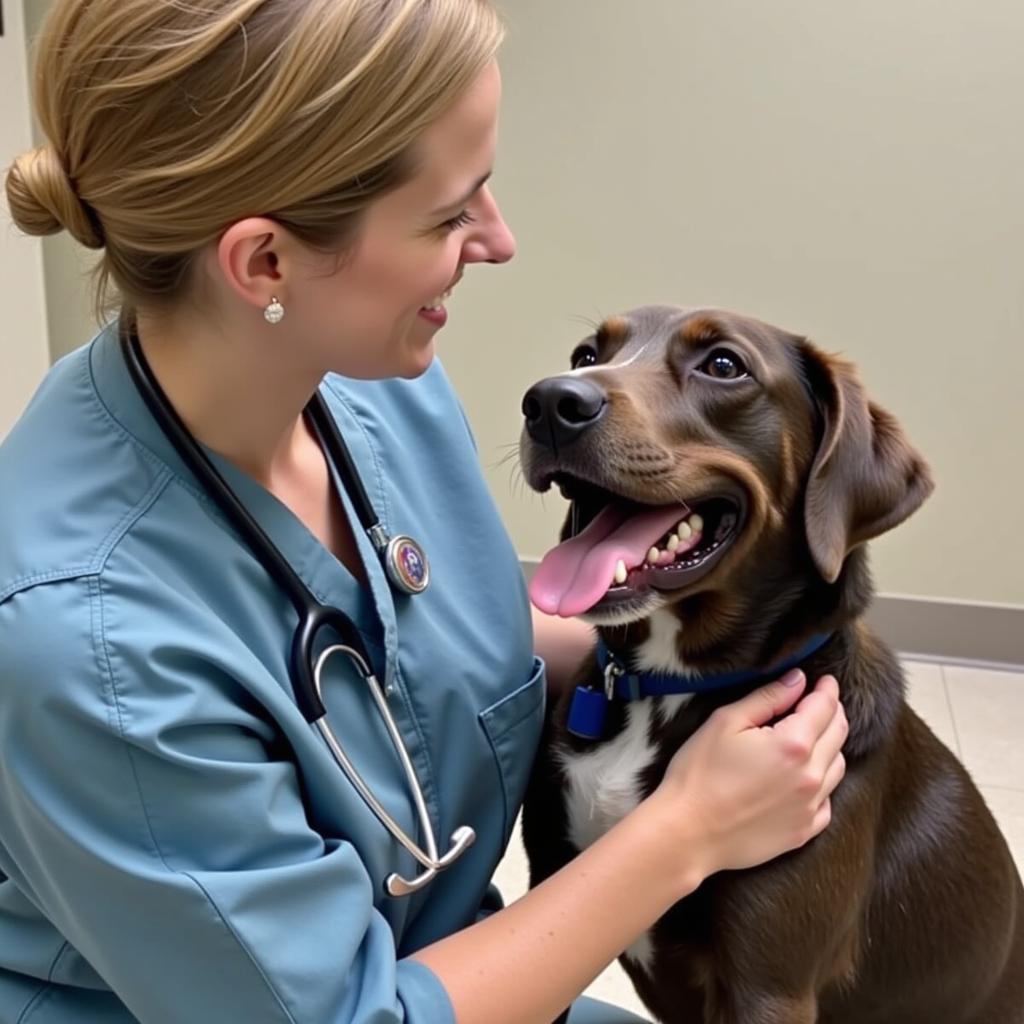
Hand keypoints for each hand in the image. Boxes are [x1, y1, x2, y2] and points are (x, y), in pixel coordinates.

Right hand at [653, 671, 847, 885]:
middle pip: (838, 734)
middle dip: (832, 713)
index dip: (827, 690)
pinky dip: (823, 781)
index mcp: (793, 745)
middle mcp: (811, 776)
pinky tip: (804, 776)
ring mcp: (811, 807)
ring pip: (838, 767)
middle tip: (821, 701)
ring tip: (813, 736)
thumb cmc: (699, 773)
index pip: (825, 708)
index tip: (826, 680)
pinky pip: (828, 800)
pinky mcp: (804, 831)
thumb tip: (797, 680)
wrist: (687, 833)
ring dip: (830, 746)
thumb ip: (767, 698)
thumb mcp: (726, 722)